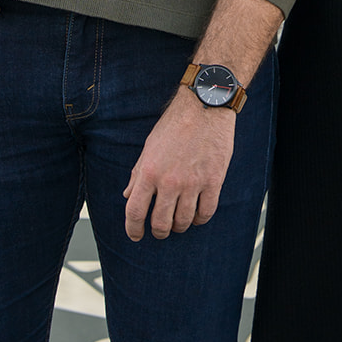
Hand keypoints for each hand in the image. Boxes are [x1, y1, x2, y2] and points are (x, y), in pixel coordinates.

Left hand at [123, 87, 235, 241]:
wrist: (204, 106)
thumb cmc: (175, 124)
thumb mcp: (150, 146)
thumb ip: (138, 173)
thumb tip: (128, 195)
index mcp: (149, 172)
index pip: (135, 212)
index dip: (133, 229)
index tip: (136, 235)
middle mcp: (169, 181)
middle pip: (161, 223)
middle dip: (159, 232)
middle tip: (160, 231)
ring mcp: (192, 182)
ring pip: (184, 221)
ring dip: (179, 226)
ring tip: (179, 222)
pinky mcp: (213, 181)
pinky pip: (206, 213)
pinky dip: (200, 219)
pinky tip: (197, 215)